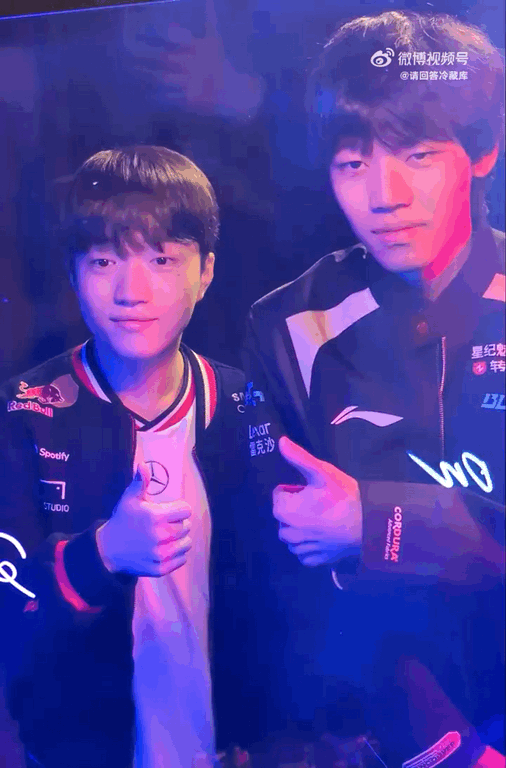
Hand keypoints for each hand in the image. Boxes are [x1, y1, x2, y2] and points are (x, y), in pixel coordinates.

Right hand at [96, 462, 190, 576]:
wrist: (108, 550)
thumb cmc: (122, 521)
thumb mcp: (129, 500)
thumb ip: (140, 482)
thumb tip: (143, 465)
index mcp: (156, 516)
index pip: (185, 510)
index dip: (179, 509)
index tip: (170, 511)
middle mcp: (161, 536)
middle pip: (186, 527)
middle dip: (179, 523)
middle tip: (167, 524)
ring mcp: (161, 554)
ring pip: (186, 543)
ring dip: (181, 539)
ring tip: (168, 536)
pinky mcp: (160, 568)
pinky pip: (181, 560)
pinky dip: (178, 554)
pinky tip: (166, 548)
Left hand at [273, 437, 361, 565]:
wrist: (369, 525)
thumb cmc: (344, 497)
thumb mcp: (322, 472)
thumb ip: (299, 458)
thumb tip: (280, 441)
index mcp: (284, 511)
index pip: (279, 495)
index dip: (295, 489)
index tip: (312, 489)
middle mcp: (287, 533)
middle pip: (283, 515)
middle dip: (295, 508)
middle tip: (318, 502)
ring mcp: (301, 549)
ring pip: (291, 535)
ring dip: (300, 527)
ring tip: (320, 518)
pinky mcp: (314, 561)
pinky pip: (303, 552)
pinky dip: (309, 544)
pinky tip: (323, 535)